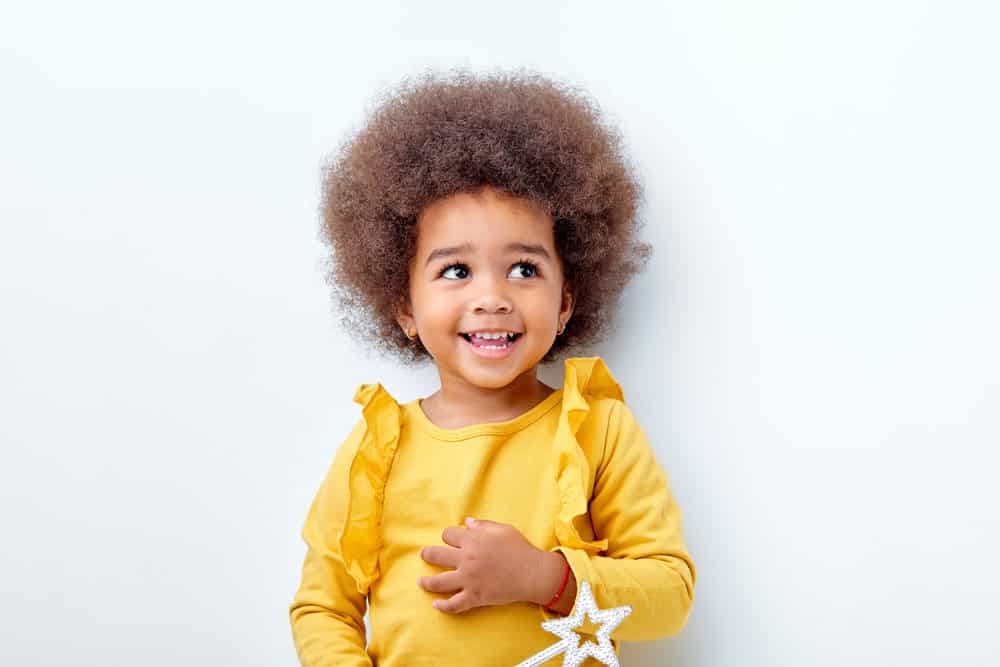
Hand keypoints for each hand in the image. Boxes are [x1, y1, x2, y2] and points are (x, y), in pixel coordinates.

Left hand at [418, 517, 546, 613]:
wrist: (533, 574)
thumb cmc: (520, 549)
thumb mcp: (503, 529)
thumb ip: (483, 525)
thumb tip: (467, 522)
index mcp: (473, 540)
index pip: (448, 535)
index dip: (448, 536)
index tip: (450, 539)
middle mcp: (466, 559)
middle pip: (436, 556)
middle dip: (427, 555)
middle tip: (424, 555)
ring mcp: (469, 580)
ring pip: (439, 582)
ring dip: (427, 582)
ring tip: (421, 582)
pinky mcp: (474, 597)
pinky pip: (454, 604)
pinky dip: (443, 606)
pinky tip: (435, 605)